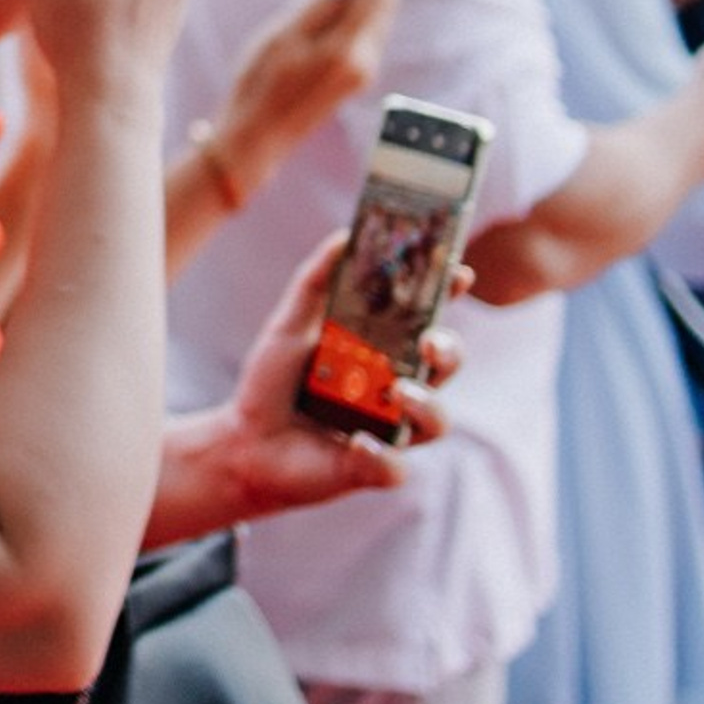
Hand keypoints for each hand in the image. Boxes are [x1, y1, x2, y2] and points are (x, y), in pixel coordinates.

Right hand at [205, 0, 405, 197]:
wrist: (255, 138)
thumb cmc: (259, 85)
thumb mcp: (282, 37)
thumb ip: (320, 5)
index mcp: (348, 49)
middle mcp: (365, 61)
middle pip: (386, 1)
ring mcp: (362, 71)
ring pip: (381, 14)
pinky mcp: (354, 75)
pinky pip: (370, 28)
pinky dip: (371, 1)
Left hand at [205, 234, 458, 522]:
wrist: (245, 440)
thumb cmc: (274, 380)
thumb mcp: (290, 323)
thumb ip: (316, 280)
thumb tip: (346, 235)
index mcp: (382, 350)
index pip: (426, 317)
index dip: (447, 295)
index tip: (459, 271)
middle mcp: (396, 388)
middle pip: (444, 367)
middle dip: (448, 351)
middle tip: (428, 341)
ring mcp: (390, 429)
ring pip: (436, 420)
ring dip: (425, 405)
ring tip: (398, 391)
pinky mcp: (374, 469)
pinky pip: (395, 467)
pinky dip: (382, 456)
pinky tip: (358, 442)